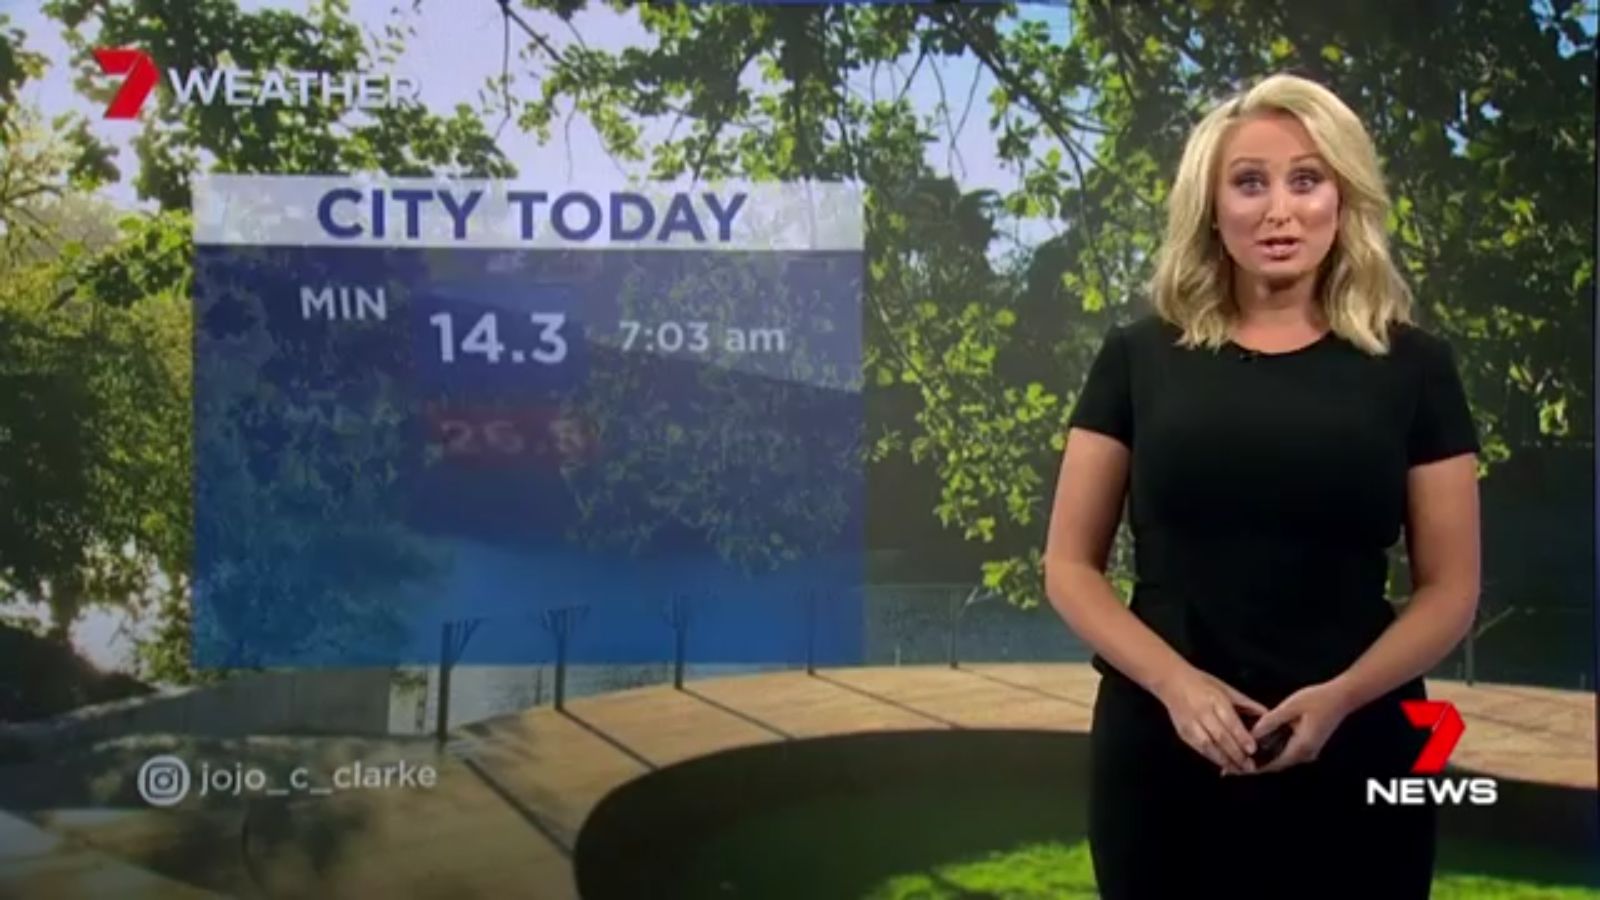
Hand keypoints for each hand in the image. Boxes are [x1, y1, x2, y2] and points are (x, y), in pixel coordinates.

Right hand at [1153, 665, 1268, 774]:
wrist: (1171, 682)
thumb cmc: (1203, 684)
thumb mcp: (1226, 688)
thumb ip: (1246, 704)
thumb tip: (1267, 716)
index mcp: (1215, 699)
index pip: (1230, 721)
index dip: (1241, 736)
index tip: (1252, 749)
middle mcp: (1202, 713)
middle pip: (1220, 737)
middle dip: (1235, 753)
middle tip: (1250, 766)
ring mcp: (1190, 724)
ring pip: (1208, 746)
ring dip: (1224, 760)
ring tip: (1238, 770)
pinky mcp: (1183, 733)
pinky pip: (1199, 749)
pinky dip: (1212, 758)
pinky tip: (1223, 764)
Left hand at [1246, 681, 1355, 774]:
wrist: (1342, 697)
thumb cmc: (1318, 700)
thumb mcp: (1290, 707)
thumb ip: (1270, 721)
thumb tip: (1251, 734)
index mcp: (1301, 747)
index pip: (1272, 764)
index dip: (1252, 768)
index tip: (1235, 769)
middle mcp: (1305, 754)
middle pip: (1275, 765)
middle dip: (1254, 765)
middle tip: (1232, 764)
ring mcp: (1308, 751)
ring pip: (1280, 759)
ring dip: (1262, 759)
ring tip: (1241, 756)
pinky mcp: (1308, 744)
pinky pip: (1286, 752)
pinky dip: (1271, 752)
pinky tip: (1259, 746)